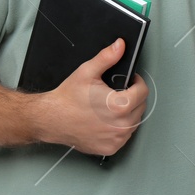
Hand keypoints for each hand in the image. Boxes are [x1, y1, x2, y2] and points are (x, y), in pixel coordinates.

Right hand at [39, 39, 147, 155]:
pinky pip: (124, 136)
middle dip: (133, 97)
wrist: (51, 119)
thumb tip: (120, 46)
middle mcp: (121, 125)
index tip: (130, 81)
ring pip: (134, 122)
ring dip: (128, 113)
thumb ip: (107, 57)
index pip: (143, 91)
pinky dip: (120, 128)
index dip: (137, 82)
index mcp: (119, 106)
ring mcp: (116, 139)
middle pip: (140, 107)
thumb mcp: (87, 72)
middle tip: (117, 93)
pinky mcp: (110, 148)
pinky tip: (107, 121)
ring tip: (111, 107)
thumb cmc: (67, 98)